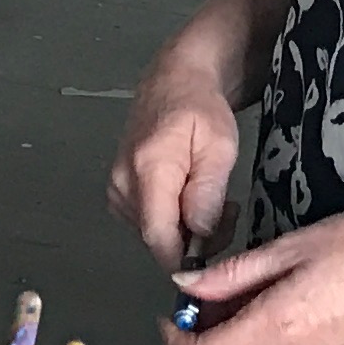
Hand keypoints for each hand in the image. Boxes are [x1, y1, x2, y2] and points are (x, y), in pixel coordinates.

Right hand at [107, 53, 241, 271]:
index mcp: (148, 170)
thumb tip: (198, 236)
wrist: (173, 81)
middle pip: (157, 239)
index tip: (216, 263)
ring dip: (187, 231)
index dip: (186, 262)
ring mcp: (116, 188)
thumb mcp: (219, 147)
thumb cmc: (201, 108)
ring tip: (212, 200)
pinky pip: (148, 222)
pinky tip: (190, 199)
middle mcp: (122, 183)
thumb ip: (207, 193)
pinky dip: (173, 220)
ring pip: (154, 234)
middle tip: (227, 213)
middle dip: (196, 241)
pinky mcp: (118, 190)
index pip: (159, 237)